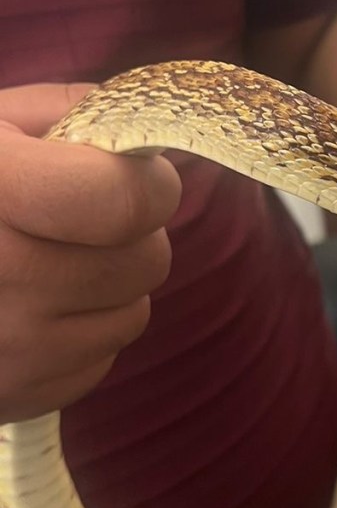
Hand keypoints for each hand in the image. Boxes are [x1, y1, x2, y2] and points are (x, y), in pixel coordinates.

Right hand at [0, 84, 181, 422]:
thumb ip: (74, 112)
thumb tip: (147, 141)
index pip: (123, 202)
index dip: (151, 184)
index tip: (139, 175)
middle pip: (144, 262)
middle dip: (133, 234)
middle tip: (83, 219)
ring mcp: (3, 347)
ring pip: (132, 315)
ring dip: (111, 287)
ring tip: (50, 261)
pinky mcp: (11, 395)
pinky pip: (99, 361)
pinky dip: (79, 334)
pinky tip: (29, 308)